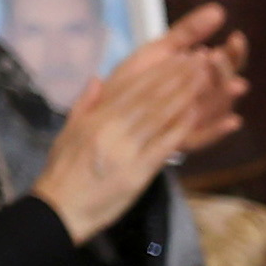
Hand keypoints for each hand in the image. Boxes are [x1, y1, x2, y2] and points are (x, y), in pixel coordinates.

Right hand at [29, 5, 246, 241]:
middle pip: (149, 97)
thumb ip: (84, 104)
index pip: (131, 88)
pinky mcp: (138, 172)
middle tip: (201, 60)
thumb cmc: (63, 172)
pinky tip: (197, 114)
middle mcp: (111, 129)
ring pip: (159, 116)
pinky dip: (180, 128)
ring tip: (205, 78)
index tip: (179, 57)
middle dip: (177, 76)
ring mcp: (126, 150)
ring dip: (185, 95)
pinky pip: (162, 146)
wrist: (60, 209)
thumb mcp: (68, 132)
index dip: (158, 71)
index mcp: (96, 119)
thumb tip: (97, 78)